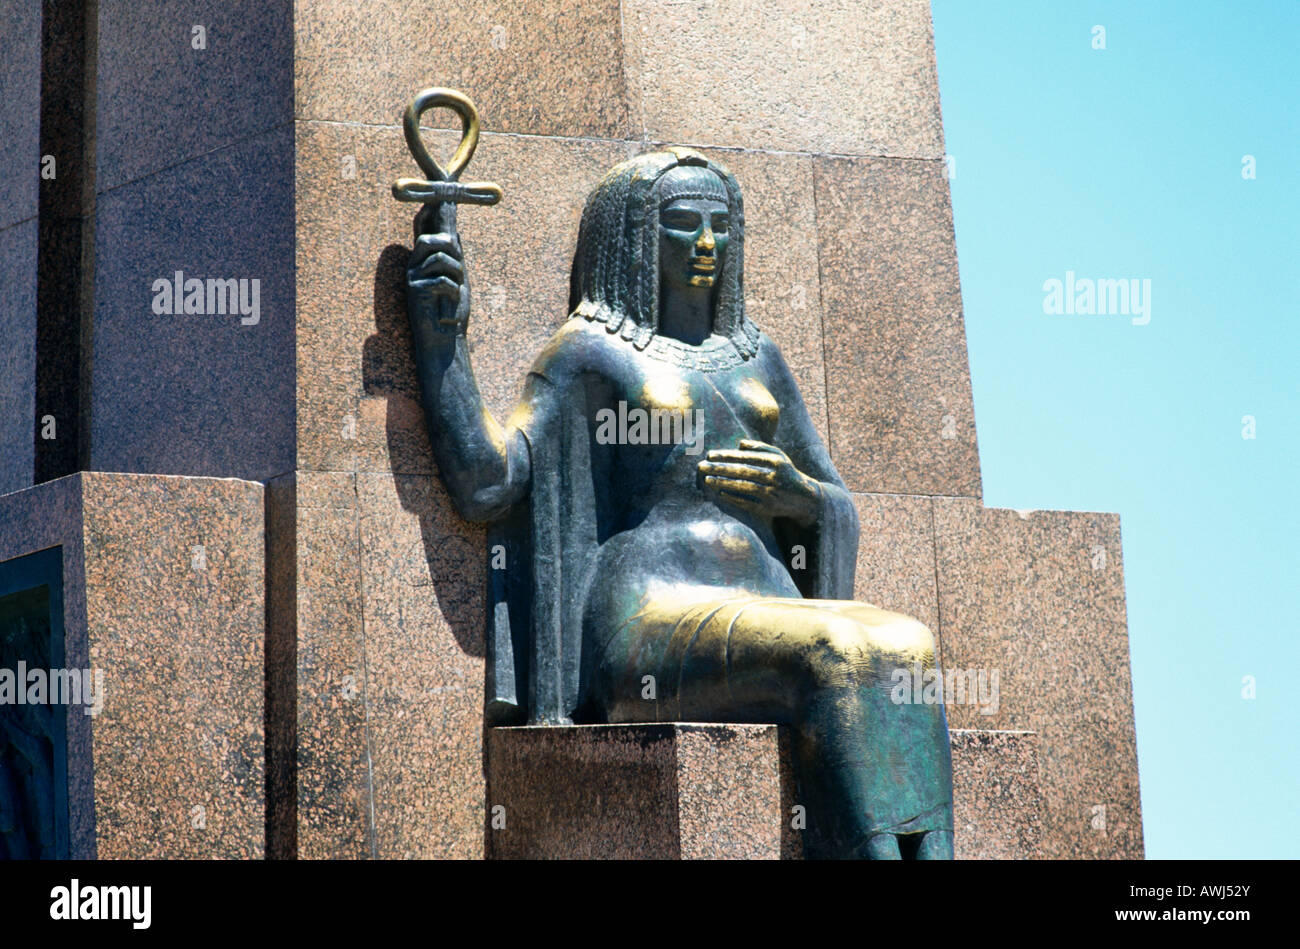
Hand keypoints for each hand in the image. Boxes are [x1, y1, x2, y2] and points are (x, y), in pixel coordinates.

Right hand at [406, 201, 469, 340]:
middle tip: (459, 272)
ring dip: (457, 276)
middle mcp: (415, 265)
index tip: (436, 192)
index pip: (425, 228)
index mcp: (424, 260)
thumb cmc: (451, 311)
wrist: (445, 340)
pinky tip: (448, 308)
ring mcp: (413, 277)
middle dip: (453, 250)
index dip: (430, 210)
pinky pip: (443, 280)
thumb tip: (455, 234)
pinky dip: (453, 293)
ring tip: (454, 294)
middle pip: (434, 238)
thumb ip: (453, 258)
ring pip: (443, 257)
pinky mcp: (414, 290)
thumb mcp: (456, 280)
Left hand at [698, 439, 820, 524]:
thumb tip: (739, 443)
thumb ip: (760, 448)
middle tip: (701, 466)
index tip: (710, 455)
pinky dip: (732, 496)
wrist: (805, 498)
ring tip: (707, 478)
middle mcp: (774, 476)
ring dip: (723, 482)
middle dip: (720, 468)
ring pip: (742, 486)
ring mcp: (771, 493)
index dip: (727, 456)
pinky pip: (746, 501)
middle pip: (742, 471)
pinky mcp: (768, 507)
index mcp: (775, 461)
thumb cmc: (787, 473)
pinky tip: (719, 492)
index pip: (746, 457)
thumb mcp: (779, 456)